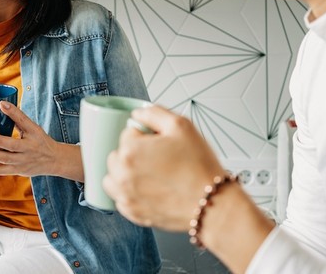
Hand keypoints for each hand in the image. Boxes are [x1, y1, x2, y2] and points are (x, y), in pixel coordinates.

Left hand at [0, 101, 79, 178]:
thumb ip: (19, 118)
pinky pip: (1, 172)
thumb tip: (2, 103)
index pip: (24, 122)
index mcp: (34, 134)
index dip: (14, 113)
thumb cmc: (40, 140)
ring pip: (4, 159)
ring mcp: (23, 162)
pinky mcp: (17, 171)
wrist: (54, 160)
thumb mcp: (34, 128)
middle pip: (12, 145)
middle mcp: (29, 149)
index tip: (1, 104)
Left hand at [103, 105, 226, 230]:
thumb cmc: (199, 167)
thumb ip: (154, 113)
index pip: (128, 133)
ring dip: (125, 173)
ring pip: (113, 178)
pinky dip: (130, 193)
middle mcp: (122, 174)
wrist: (211, 203)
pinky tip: (150, 190)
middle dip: (134, 153)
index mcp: (130, 150)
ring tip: (150, 174)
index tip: (161, 144)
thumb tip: (138, 114)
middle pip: (117, 154)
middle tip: (159, 158)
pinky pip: (121, 199)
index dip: (147, 135)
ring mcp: (126, 196)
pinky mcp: (133, 213)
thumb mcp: (181, 126)